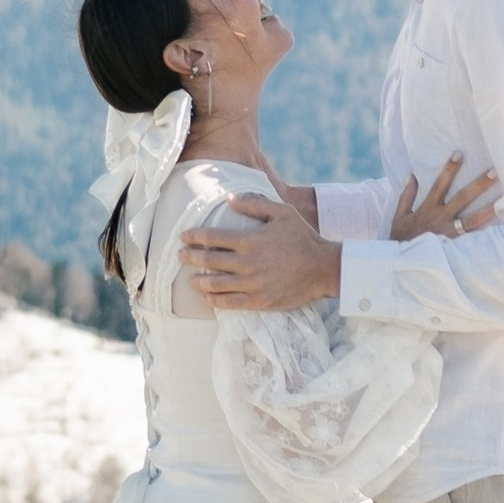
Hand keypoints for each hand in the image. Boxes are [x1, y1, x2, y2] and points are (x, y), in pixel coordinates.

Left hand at [179, 190, 342, 310]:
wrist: (323, 268)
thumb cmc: (303, 237)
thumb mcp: (282, 212)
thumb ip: (254, 203)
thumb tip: (229, 199)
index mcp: (250, 240)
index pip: (213, 237)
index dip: (194, 236)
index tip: (183, 236)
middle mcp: (248, 263)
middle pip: (209, 261)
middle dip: (190, 257)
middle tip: (180, 255)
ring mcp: (252, 284)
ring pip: (216, 284)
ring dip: (198, 281)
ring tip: (191, 279)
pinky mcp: (259, 301)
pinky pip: (230, 303)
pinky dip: (215, 301)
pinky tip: (208, 298)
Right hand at [389, 155, 502, 242]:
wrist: (402, 264)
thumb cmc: (401, 239)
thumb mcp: (399, 216)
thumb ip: (406, 196)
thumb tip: (411, 176)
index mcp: (427, 209)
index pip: (440, 184)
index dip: (449, 169)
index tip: (459, 154)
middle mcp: (440, 218)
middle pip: (463, 198)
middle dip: (479, 185)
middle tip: (495, 172)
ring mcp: (450, 233)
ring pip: (473, 220)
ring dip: (488, 209)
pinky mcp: (455, 246)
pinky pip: (473, 238)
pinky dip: (485, 232)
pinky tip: (499, 227)